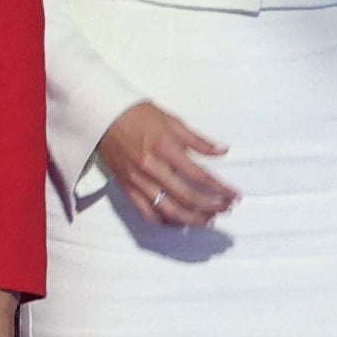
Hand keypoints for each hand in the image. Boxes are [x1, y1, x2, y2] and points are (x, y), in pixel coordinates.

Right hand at [95, 100, 236, 226]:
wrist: (102, 116)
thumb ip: (198, 140)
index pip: (199, 175)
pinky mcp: (126, 187)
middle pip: (187, 197)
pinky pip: (146, 212)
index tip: (234, 195)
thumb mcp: (172, 120)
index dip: (220, 188)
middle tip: (226, 208)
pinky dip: (165, 221)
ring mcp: (138, 180)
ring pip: (168, 210)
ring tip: (208, 220)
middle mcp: (152, 167)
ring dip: (191, 219)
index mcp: (166, 147)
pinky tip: (179, 221)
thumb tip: (223, 151)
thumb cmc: (138, 115)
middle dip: (211, 206)